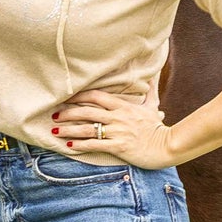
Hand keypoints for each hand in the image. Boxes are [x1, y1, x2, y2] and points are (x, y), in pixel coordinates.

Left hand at [51, 87, 174, 168]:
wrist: (167, 146)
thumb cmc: (158, 127)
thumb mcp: (153, 105)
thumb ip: (150, 90)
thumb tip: (154, 74)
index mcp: (123, 106)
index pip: (96, 96)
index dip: (79, 96)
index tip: (67, 97)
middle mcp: (118, 117)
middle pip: (87, 111)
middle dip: (68, 112)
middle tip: (54, 114)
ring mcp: (118, 132)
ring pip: (87, 128)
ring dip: (69, 129)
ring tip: (55, 130)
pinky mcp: (118, 147)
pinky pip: (95, 145)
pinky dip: (80, 144)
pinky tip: (69, 145)